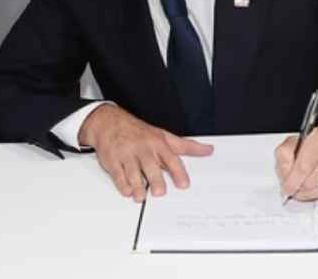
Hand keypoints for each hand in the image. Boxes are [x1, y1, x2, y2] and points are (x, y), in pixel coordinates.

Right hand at [79, 104, 212, 200]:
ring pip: (132, 172)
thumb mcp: (163, 135)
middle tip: (160, 192)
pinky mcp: (112, 161)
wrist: (108, 122)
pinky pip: (118, 174)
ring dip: (137, 186)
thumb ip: (186, 146)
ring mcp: (127, 154)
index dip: (178, 172)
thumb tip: (208, 150)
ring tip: (141, 196)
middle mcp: (143, 149)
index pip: (171, 158)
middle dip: (155, 179)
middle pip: (150, 166)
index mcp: (157, 143)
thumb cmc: (138, 132)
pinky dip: (122, 184)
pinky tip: (128, 191)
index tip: (183, 184)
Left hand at [274, 126, 317, 201]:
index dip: (290, 178)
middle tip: (290, 188)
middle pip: (308, 180)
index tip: (285, 184)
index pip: (302, 165)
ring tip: (303, 184)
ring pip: (314, 190)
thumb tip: (284, 173)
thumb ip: (286, 153)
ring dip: (304, 191)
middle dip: (296, 186)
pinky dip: (315, 193)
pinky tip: (316, 185)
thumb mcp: (298, 142)